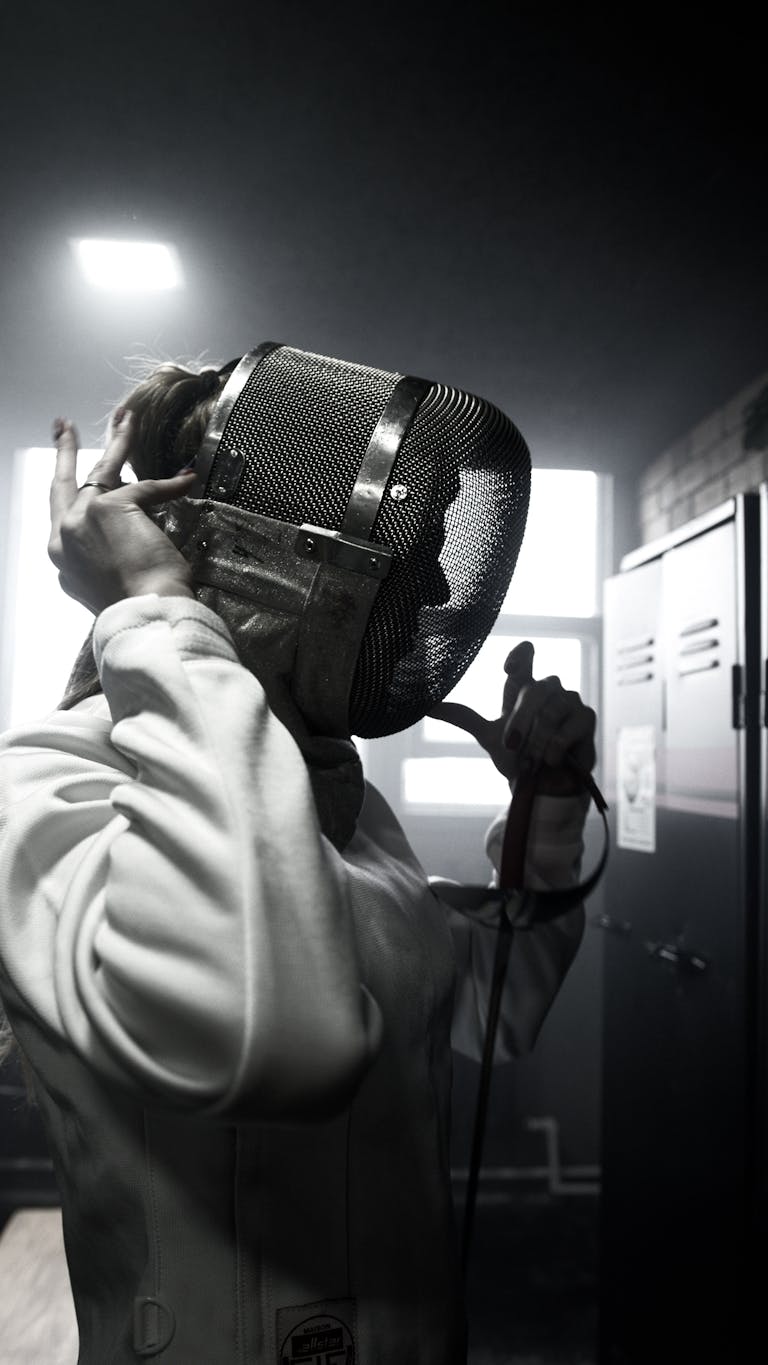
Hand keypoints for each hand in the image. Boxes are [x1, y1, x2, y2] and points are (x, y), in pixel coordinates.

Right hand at [48, 411, 200, 613]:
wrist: (145, 614)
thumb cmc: (137, 607)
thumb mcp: (107, 583)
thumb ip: (102, 560)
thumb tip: (119, 545)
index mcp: (63, 559)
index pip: (65, 518)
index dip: (76, 500)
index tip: (80, 487)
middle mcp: (64, 536)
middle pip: (62, 484)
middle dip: (65, 452)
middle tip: (64, 427)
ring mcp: (82, 518)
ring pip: (100, 470)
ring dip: (115, 441)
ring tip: (124, 417)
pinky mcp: (110, 507)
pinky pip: (146, 487)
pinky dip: (169, 484)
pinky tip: (186, 478)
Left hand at [429, 640, 596, 795]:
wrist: (542, 787)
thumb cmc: (518, 758)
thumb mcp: (487, 736)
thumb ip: (463, 717)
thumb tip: (427, 707)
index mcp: (524, 688)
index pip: (524, 658)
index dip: (520, 655)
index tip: (508, 668)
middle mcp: (548, 689)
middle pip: (534, 689)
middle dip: (521, 720)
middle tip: (511, 745)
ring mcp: (570, 701)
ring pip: (551, 709)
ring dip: (537, 739)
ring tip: (533, 759)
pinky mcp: (586, 718)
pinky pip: (568, 727)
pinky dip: (554, 747)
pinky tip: (550, 760)